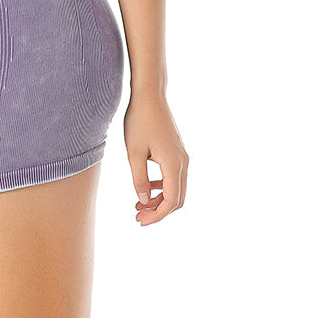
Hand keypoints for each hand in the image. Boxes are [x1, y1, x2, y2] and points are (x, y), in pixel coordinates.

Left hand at [125, 92, 187, 224]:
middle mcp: (183, 163)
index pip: (171, 201)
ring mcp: (182, 157)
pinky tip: (145, 189)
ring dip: (159, 201)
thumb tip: (143, 202)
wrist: (150, 96)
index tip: (141, 222)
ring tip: (138, 206)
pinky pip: (173, 177)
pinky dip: (161, 188)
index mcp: (173, 165)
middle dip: (158, 211)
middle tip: (138, 217)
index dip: (157, 215)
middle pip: (177, 198)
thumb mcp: (134, 153)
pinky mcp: (176, 152)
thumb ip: (139, 179)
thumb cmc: (139, 121)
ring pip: (176, 189)